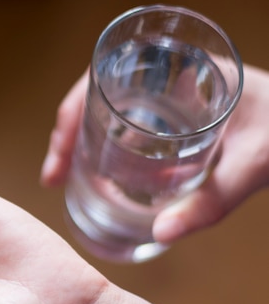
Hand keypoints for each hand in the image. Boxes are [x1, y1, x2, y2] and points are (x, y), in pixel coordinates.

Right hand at [40, 64, 268, 242]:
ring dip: (81, 141)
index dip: (72, 111)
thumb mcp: (253, 164)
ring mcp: (169, 98)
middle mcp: (170, 79)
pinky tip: (102, 173)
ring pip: (107, 112)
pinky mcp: (174, 117)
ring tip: (65, 175)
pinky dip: (106, 148)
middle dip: (67, 134)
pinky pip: (127, 126)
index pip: (105, 76)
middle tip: (53, 175)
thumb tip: (161, 233)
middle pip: (96, 95)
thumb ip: (212, 201)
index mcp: (183, 70)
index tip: (62, 151)